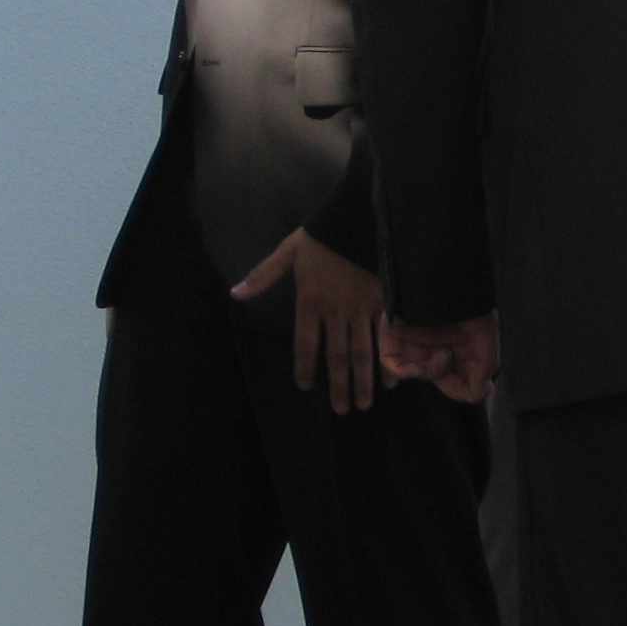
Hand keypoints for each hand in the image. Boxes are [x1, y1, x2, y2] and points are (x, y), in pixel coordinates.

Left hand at [232, 228, 385, 411]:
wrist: (361, 215)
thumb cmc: (324, 233)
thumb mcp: (288, 250)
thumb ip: (263, 275)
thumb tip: (235, 294)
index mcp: (311, 300)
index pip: (305, 344)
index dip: (305, 368)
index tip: (307, 387)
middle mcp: (337, 311)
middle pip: (337, 356)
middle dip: (340, 386)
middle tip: (342, 410)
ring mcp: (363, 308)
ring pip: (363, 352)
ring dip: (363, 381)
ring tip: (363, 405)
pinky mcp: (386, 302)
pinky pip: (387, 337)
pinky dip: (389, 360)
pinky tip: (391, 380)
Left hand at [379, 312, 498, 403]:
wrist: (449, 278)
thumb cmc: (470, 304)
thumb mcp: (486, 338)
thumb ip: (485, 368)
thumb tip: (479, 393)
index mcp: (455, 345)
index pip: (457, 378)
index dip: (468, 388)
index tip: (482, 388)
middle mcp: (433, 345)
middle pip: (438, 378)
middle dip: (452, 382)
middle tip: (461, 366)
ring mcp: (412, 342)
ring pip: (418, 374)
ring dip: (433, 371)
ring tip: (446, 353)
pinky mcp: (393, 337)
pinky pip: (393, 364)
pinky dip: (409, 370)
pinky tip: (428, 358)